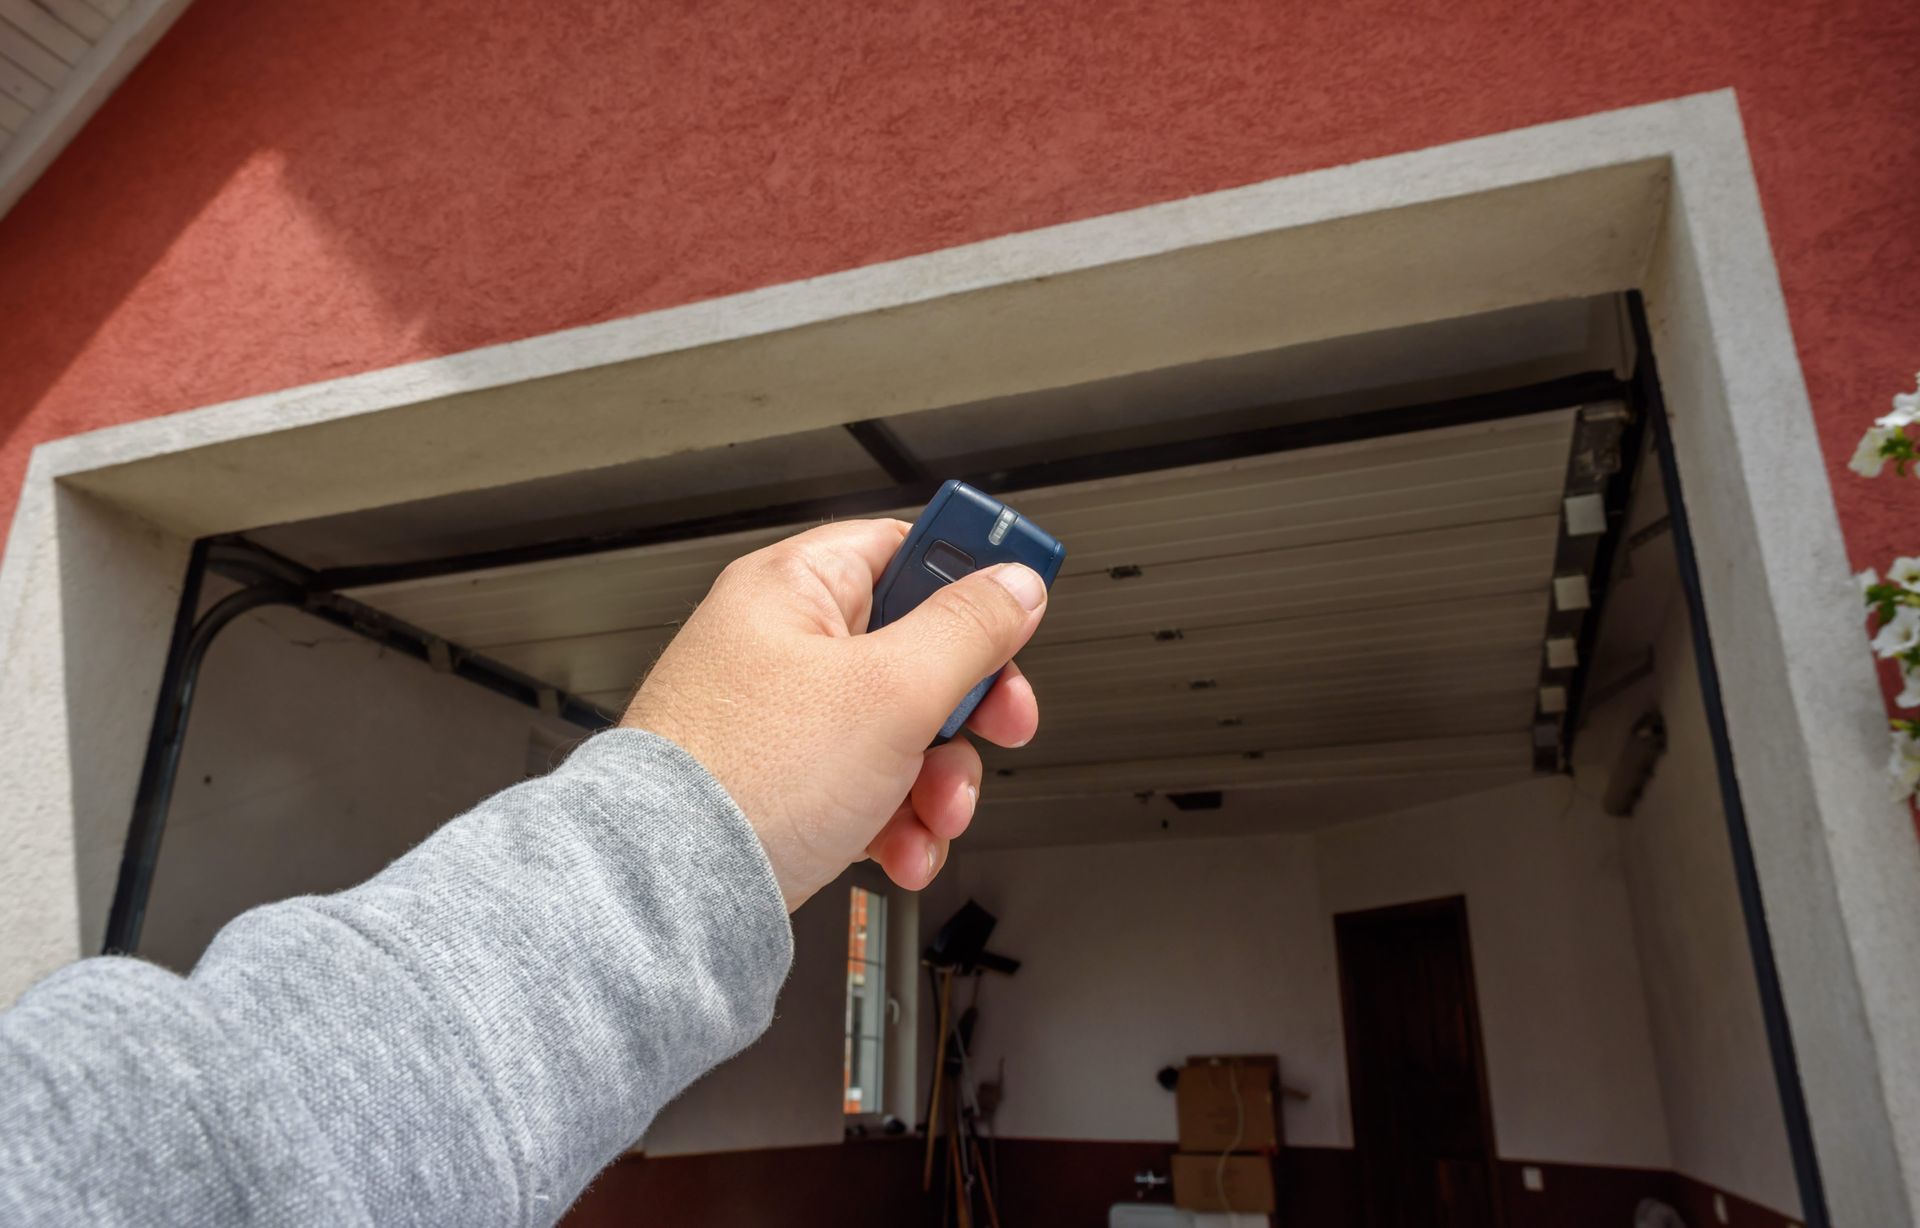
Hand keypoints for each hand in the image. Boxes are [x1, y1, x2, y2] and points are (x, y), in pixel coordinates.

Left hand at [621, 519, 1046, 909]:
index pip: (905, 548)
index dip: (969, 579)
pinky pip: (866, 788)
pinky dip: (896, 823)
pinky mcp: (781, 787)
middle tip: (996, 727)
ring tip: (936, 815)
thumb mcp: (890, 690)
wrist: (668, 895)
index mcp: (794, 590)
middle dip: (966, 710)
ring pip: (901, 732)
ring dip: (939, 781)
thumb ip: (967, 629)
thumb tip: (1015, 585)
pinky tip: (900, 851)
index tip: (1019, 607)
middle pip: (917, 652)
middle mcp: (781, 645)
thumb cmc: (745, 778)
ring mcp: (780, 722)